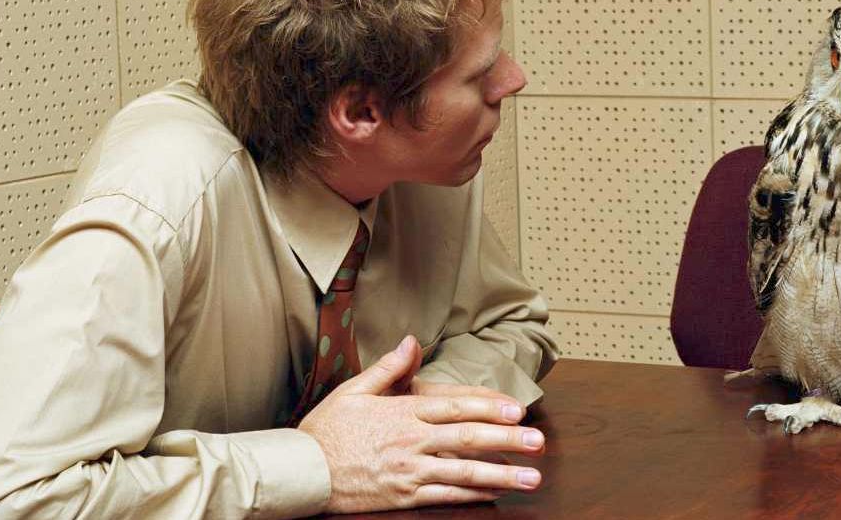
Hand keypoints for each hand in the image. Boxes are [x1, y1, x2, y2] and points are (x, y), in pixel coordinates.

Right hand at [298, 335, 545, 513]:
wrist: (302, 472)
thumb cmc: (326, 430)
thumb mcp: (354, 391)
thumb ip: (389, 368)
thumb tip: (412, 342)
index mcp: (403, 412)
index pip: (456, 407)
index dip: (489, 407)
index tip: (516, 409)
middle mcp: (411, 442)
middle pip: (468, 438)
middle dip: (508, 440)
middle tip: (538, 442)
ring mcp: (409, 471)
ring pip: (464, 472)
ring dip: (501, 474)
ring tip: (531, 476)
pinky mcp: (404, 497)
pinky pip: (446, 496)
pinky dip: (473, 495)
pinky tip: (496, 493)